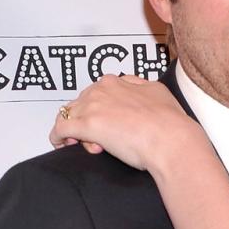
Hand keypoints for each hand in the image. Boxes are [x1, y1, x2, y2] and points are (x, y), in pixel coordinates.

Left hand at [48, 74, 195, 172]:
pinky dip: (57, 137)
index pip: (95, 94)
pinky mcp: (86, 126)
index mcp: (117, 82)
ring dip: (75, 131)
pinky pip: (60, 128)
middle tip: (99, 140)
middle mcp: (102, 90)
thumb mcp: (157, 92)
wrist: (171, 140)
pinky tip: (60, 145)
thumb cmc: (170, 123)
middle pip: (80, 105)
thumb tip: (133, 86)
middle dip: (86, 121)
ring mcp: (93, 107)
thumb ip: (140, 87)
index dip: (97, 110)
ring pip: (70, 115)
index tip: (105, 123)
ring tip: (86, 146)